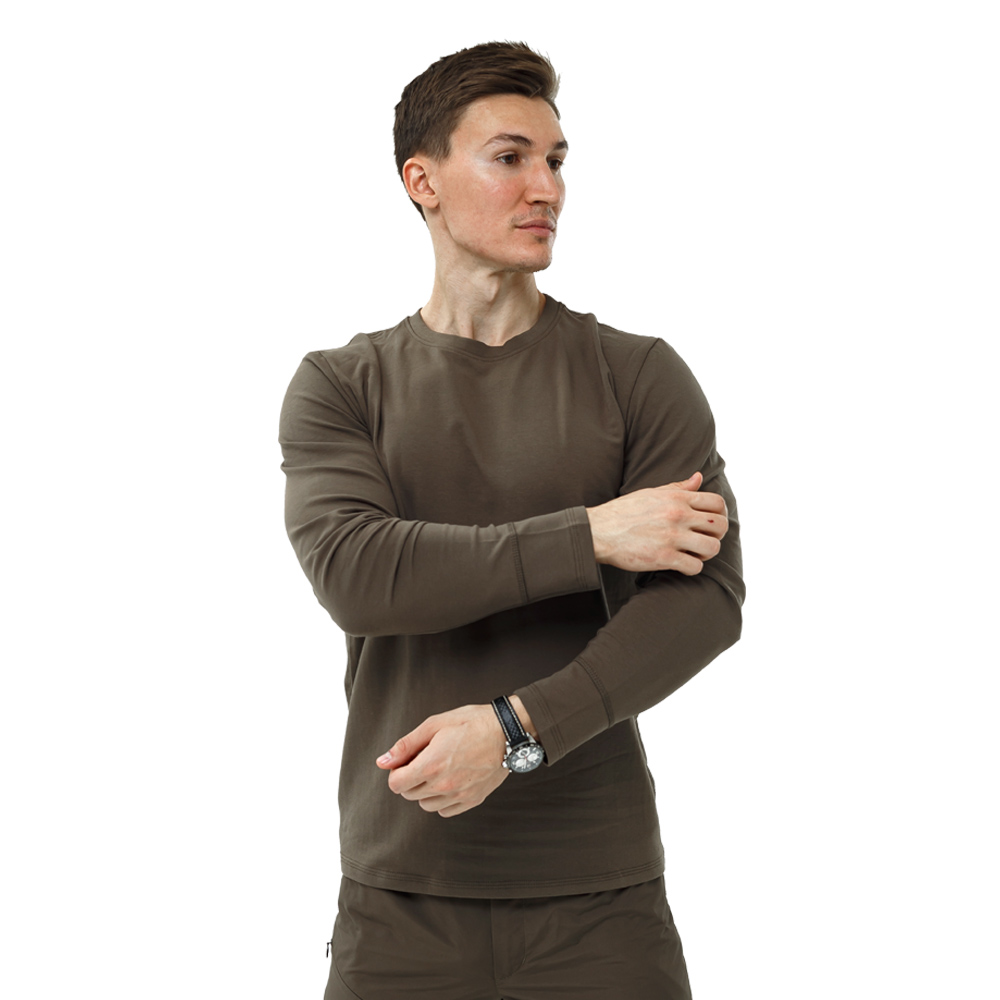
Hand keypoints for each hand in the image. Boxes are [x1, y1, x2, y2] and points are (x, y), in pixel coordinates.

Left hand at [376, 704, 509, 817]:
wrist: (507, 732)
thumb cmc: (472, 723)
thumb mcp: (435, 725)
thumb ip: (406, 745)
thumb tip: (383, 761)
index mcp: (431, 765)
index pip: (396, 784)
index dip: (398, 771)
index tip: (408, 761)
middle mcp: (443, 785)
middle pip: (409, 795)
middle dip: (411, 778)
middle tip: (426, 760)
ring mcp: (459, 795)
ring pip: (426, 804)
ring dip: (426, 791)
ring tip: (440, 770)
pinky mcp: (472, 800)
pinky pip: (445, 810)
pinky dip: (443, 799)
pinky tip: (451, 780)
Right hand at [585, 471, 728, 574]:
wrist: (598, 531)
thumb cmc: (623, 512)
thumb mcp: (650, 493)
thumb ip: (678, 487)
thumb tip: (698, 477)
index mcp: (676, 498)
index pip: (717, 503)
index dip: (719, 514)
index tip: (710, 523)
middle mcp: (677, 515)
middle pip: (720, 525)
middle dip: (716, 535)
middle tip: (704, 540)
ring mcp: (671, 537)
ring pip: (712, 548)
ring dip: (706, 554)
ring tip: (693, 554)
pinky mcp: (663, 557)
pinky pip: (694, 567)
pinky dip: (692, 568)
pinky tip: (681, 564)